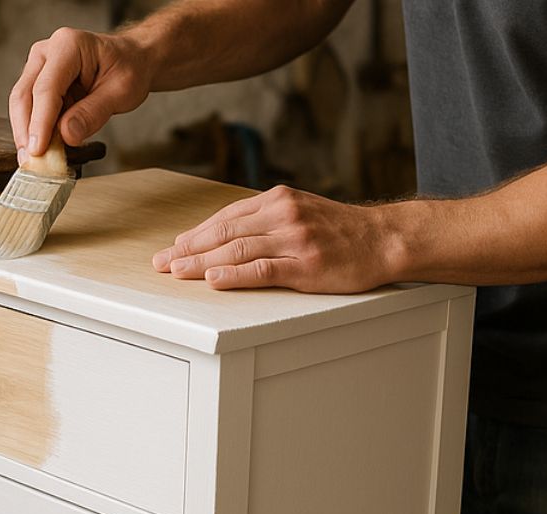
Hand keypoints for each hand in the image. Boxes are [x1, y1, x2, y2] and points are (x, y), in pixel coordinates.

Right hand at [9, 27, 151, 159]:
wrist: (130, 60)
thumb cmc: (128, 69)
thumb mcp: (122, 92)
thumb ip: (93, 113)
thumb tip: (66, 135)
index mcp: (68, 46)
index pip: (46, 88)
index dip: (40, 122)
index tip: (38, 150)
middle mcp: (47, 52)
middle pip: (24, 95)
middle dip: (25, 131)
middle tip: (31, 161)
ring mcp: (39, 67)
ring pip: (21, 104)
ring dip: (25, 134)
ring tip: (34, 161)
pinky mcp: (37, 83)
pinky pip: (29, 110)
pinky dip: (33, 131)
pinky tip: (41, 149)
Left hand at [152, 185, 406, 292]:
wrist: (384, 239)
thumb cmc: (339, 230)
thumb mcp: (298, 211)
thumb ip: (262, 221)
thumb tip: (219, 237)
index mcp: (277, 200)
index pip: (225, 219)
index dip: (194, 235)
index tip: (171, 248)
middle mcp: (283, 215)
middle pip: (224, 234)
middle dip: (188, 249)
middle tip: (162, 263)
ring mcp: (295, 240)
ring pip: (237, 251)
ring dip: (202, 262)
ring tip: (177, 271)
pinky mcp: (306, 265)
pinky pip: (263, 269)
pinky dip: (235, 275)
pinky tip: (214, 279)